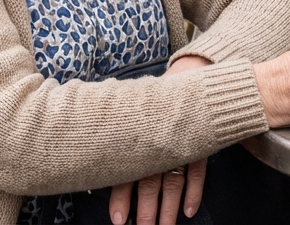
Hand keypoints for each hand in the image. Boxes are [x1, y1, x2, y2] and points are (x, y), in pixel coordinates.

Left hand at [109, 56, 209, 224]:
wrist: (184, 79)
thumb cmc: (151, 106)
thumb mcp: (129, 119)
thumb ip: (116, 141)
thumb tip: (90, 164)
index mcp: (136, 141)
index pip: (126, 173)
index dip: (122, 199)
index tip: (119, 220)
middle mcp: (156, 146)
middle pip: (150, 184)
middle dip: (147, 211)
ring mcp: (179, 147)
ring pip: (173, 183)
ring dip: (169, 208)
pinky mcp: (199, 146)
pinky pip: (197, 172)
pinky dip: (194, 192)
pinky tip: (189, 210)